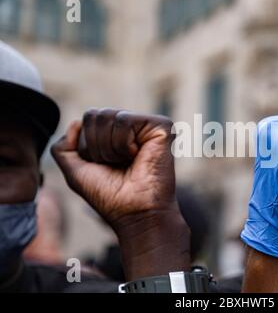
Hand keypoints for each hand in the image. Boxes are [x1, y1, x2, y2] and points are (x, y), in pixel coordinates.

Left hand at [52, 109, 189, 278]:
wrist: (135, 213)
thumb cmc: (110, 196)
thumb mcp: (76, 171)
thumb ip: (64, 147)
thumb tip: (76, 122)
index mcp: (116, 134)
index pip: (88, 120)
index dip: (87, 146)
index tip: (105, 166)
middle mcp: (133, 126)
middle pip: (95, 115)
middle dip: (96, 146)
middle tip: (116, 165)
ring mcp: (148, 125)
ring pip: (108, 116)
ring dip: (110, 147)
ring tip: (127, 161)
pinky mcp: (161, 126)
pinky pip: (124, 120)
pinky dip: (123, 144)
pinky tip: (137, 156)